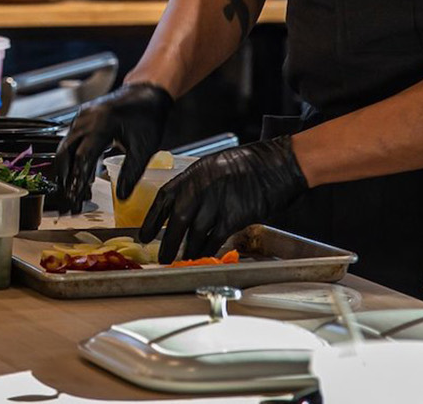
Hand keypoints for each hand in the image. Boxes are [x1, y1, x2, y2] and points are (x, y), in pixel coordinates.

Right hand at [50, 82, 172, 213]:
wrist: (146, 93)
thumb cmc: (147, 117)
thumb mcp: (144, 148)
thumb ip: (131, 173)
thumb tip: (121, 196)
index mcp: (101, 124)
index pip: (82, 157)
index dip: (77, 180)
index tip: (75, 199)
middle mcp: (86, 119)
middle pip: (66, 153)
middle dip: (65, 178)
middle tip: (69, 200)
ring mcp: (81, 117)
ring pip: (66, 148)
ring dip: (68, 170)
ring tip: (75, 192)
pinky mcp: (81, 119)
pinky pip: (71, 141)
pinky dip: (73, 159)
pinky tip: (82, 176)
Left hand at [138, 136, 307, 262]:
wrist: (278, 164)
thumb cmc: (250, 163)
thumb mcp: (215, 166)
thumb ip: (198, 184)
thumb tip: (185, 205)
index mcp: (194, 173)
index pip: (164, 198)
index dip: (153, 219)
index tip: (144, 234)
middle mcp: (201, 187)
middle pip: (177, 220)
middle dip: (167, 241)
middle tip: (162, 257)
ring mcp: (217, 202)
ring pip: (194, 233)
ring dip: (187, 250)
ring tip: (182, 260)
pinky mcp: (235, 216)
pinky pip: (215, 238)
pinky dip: (207, 249)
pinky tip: (204, 255)